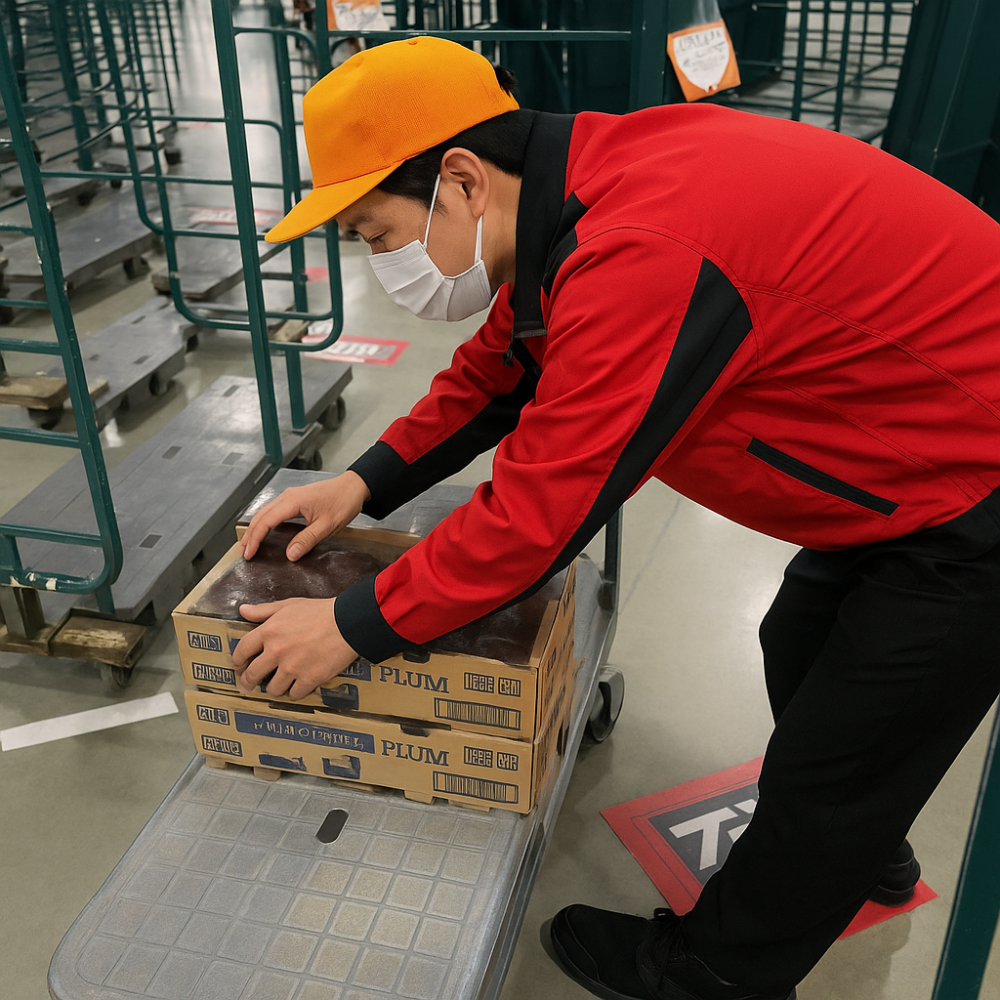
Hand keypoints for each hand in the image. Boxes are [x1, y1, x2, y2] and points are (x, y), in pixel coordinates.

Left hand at [231, 598, 358, 699]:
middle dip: (248, 682)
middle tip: (248, 686)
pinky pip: (295, 694)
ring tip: (280, 684)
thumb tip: (243, 610)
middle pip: (253, 675)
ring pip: (273, 689)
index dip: (237, 660)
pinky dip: (295, 692)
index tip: (238, 666)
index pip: (242, 651)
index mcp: (269, 631)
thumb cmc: (320, 611)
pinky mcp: (309, 679)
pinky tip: (298, 686)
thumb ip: (263, 610)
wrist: (348, 622)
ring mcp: (292, 668)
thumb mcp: (289, 605)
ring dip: (275, 687)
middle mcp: (276, 652)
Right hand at [240, 471, 370, 562]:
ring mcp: (290, 496)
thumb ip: (307, 540)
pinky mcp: (295, 498)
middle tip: (243, 552)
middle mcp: (287, 496)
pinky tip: (264, 531)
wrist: (354, 486)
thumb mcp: (327, 526)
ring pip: (265, 512)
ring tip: (249, 544)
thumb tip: (289, 555)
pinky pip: (273, 510)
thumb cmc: (343, 502)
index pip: (266, 521)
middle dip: (250, 535)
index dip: (255, 539)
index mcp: (293, 501)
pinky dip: (265, 522)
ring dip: (255, 528)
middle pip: (260, 516)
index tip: (249, 553)